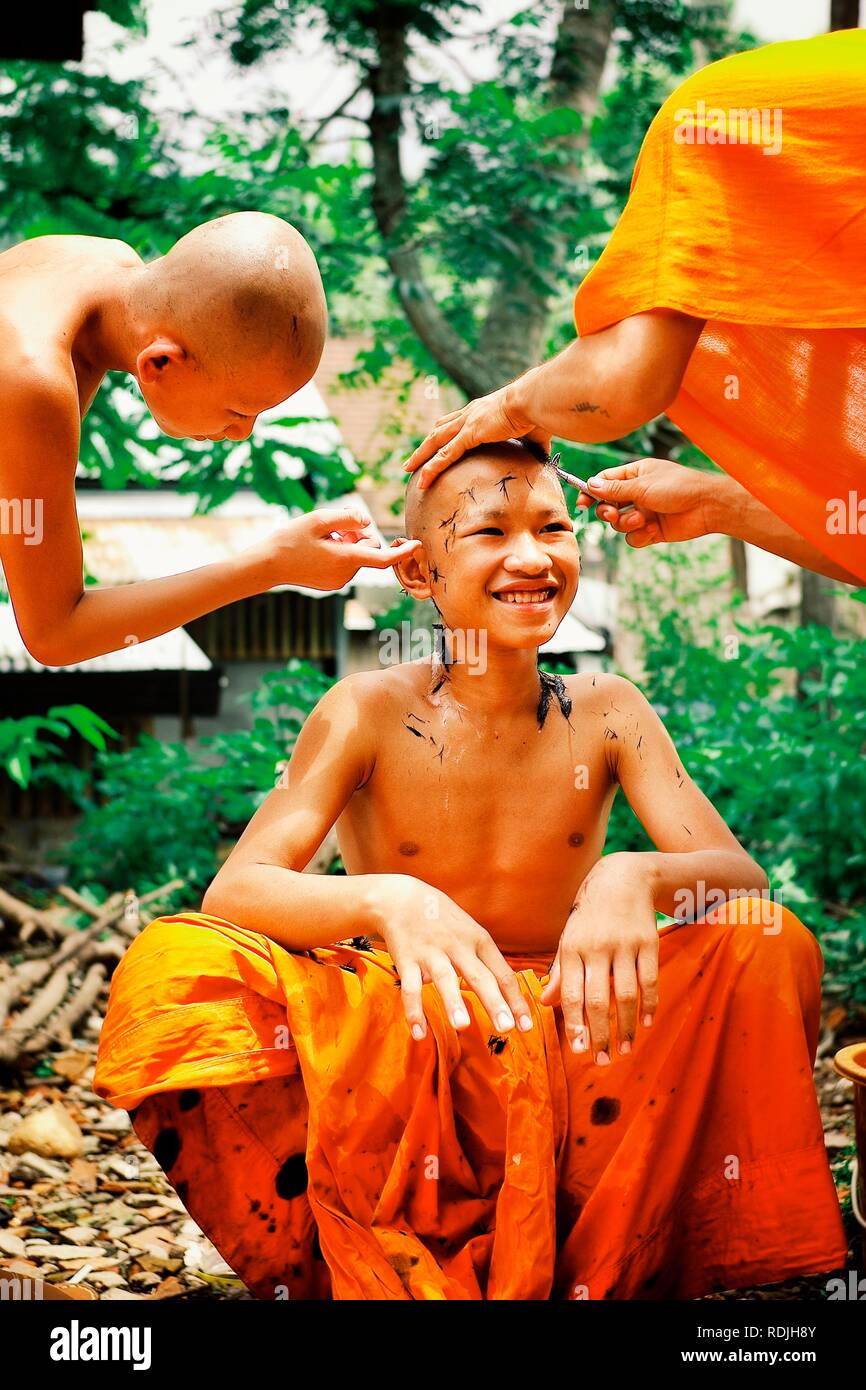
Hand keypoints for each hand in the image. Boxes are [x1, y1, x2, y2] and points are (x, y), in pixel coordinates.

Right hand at [257, 507, 420, 589]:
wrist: (267, 565)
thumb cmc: (290, 540)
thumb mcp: (319, 519)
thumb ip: (348, 517)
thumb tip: (367, 521)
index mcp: (346, 560)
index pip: (382, 558)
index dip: (402, 551)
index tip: (417, 545)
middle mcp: (346, 574)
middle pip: (368, 549)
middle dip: (359, 535)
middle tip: (336, 527)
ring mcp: (338, 581)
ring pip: (356, 555)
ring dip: (347, 542)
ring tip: (322, 537)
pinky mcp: (331, 583)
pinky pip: (345, 563)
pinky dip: (338, 552)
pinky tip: (318, 547)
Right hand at [370, 876, 533, 1040]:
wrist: (403, 899)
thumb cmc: (445, 921)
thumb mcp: (472, 933)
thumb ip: (488, 962)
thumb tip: (511, 994)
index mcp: (480, 941)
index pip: (503, 974)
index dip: (516, 1000)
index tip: (527, 1026)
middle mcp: (459, 946)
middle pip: (480, 977)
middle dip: (494, 1003)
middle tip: (507, 1028)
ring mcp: (432, 952)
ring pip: (444, 978)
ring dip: (453, 1002)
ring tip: (463, 1025)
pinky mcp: (407, 959)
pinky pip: (410, 988)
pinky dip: (414, 1011)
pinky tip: (419, 1033)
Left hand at [403, 384, 550, 488]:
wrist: (534, 400)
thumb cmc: (538, 413)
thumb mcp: (533, 431)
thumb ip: (534, 446)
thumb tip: (542, 459)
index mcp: (482, 410)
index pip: (455, 421)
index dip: (443, 432)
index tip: (435, 442)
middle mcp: (469, 413)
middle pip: (439, 430)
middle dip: (425, 446)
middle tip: (412, 459)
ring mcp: (467, 423)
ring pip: (436, 442)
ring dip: (421, 456)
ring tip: (408, 469)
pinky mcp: (469, 434)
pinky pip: (445, 454)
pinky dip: (432, 467)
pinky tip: (423, 479)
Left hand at [540, 854, 658, 1063]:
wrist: (622, 878)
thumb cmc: (589, 914)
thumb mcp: (568, 937)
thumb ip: (559, 972)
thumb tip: (545, 1002)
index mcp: (572, 948)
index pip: (571, 994)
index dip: (575, 1024)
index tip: (578, 1050)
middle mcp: (597, 948)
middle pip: (598, 1000)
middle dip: (599, 1034)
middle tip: (602, 1060)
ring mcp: (624, 945)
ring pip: (626, 994)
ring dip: (625, 1026)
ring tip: (624, 1049)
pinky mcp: (648, 942)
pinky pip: (650, 980)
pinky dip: (649, 1004)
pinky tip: (646, 1022)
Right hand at [578, 457, 716, 547]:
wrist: (707, 506)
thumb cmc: (679, 487)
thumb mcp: (643, 485)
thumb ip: (615, 489)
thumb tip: (590, 485)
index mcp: (635, 475)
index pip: (605, 481)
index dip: (591, 491)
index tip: (583, 503)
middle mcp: (638, 493)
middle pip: (608, 505)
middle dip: (608, 511)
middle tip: (614, 514)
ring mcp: (644, 512)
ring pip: (619, 524)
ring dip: (626, 524)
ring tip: (642, 520)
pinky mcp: (652, 530)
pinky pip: (633, 538)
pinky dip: (640, 536)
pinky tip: (653, 530)